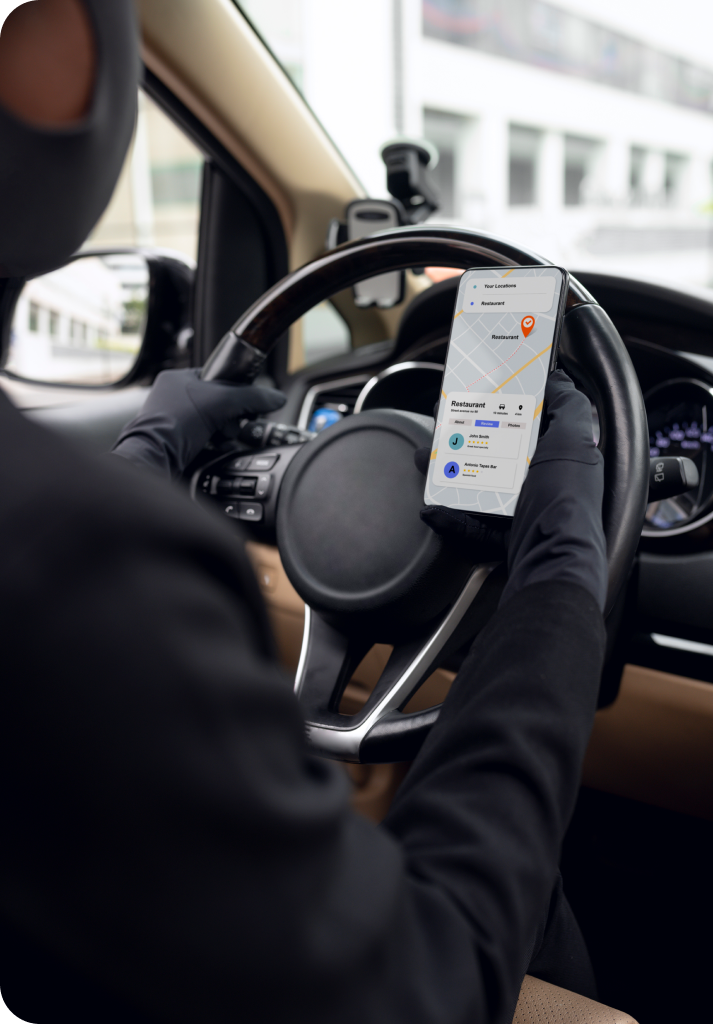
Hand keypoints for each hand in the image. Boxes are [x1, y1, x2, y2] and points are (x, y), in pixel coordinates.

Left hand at [112, 369, 285, 478]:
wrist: (155, 458)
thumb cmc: (174, 424)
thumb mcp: (221, 403)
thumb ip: (252, 398)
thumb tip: (276, 398)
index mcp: (177, 379)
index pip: (216, 378)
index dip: (233, 390)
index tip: (243, 403)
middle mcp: (171, 398)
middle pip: (216, 404)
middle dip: (227, 417)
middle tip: (228, 424)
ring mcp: (171, 421)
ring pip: (210, 424)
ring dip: (221, 434)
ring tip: (220, 438)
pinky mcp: (174, 443)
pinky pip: (203, 442)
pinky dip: (212, 447)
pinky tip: (214, 449)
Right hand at [416, 370, 605, 609]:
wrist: (552, 565)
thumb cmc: (566, 505)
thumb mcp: (573, 443)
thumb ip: (569, 407)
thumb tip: (559, 380)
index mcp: (560, 457)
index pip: (530, 423)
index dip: (504, 404)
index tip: (479, 392)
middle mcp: (544, 483)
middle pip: (498, 452)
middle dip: (466, 437)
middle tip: (443, 425)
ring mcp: (524, 512)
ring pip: (480, 485)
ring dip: (450, 472)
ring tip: (428, 460)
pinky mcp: (506, 539)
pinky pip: (472, 524)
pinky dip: (451, 516)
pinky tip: (434, 507)